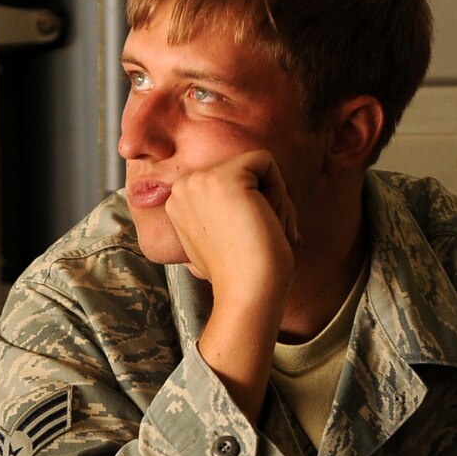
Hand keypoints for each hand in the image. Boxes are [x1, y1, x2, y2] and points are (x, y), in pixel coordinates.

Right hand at [171, 151, 300, 418]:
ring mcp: (200, 180)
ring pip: (256, 167)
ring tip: (262, 232)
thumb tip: (239, 203)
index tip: (245, 241)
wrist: (246, 293)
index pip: (227, 181)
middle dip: (263, 200)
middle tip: (259, 238)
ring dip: (272, 198)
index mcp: (177, 201)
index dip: (247, 207)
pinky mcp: (226, 177)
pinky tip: (266, 221)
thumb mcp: (215, 239)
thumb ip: (216, 214)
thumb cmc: (239, 275)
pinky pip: (267, 162)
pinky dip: (279, 190)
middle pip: (242, 170)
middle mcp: (182, 186)